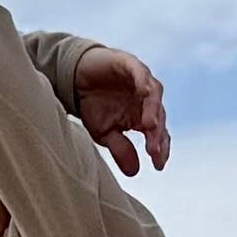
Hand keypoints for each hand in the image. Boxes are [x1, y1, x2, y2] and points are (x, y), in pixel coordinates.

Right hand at [74, 45, 170, 175]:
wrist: (76, 78)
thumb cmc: (93, 106)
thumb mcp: (104, 133)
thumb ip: (120, 149)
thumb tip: (134, 172)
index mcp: (143, 116)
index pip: (158, 134)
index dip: (161, 149)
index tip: (158, 165)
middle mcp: (146, 99)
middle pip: (158, 117)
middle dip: (156, 135)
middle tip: (153, 151)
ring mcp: (140, 81)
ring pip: (154, 95)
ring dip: (153, 110)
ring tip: (150, 127)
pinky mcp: (130, 64)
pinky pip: (141, 73)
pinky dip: (143, 81)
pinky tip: (144, 92)